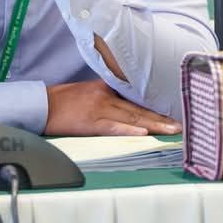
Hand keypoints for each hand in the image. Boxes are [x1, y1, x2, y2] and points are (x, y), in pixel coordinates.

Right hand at [44, 79, 180, 135]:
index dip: (157, 106)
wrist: (41, 105)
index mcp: (108, 88)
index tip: (175, 112)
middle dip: (162, 117)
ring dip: (154, 125)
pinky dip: (129, 130)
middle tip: (181, 125)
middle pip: (140, 109)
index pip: (138, 98)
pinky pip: (113, 127)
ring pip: (132, 117)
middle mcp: (107, 96)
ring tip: (172, 130)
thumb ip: (110, 97)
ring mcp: (99, 108)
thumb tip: (131, 108)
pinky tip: (143, 133)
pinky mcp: (90, 122)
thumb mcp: (90, 92)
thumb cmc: (64, 102)